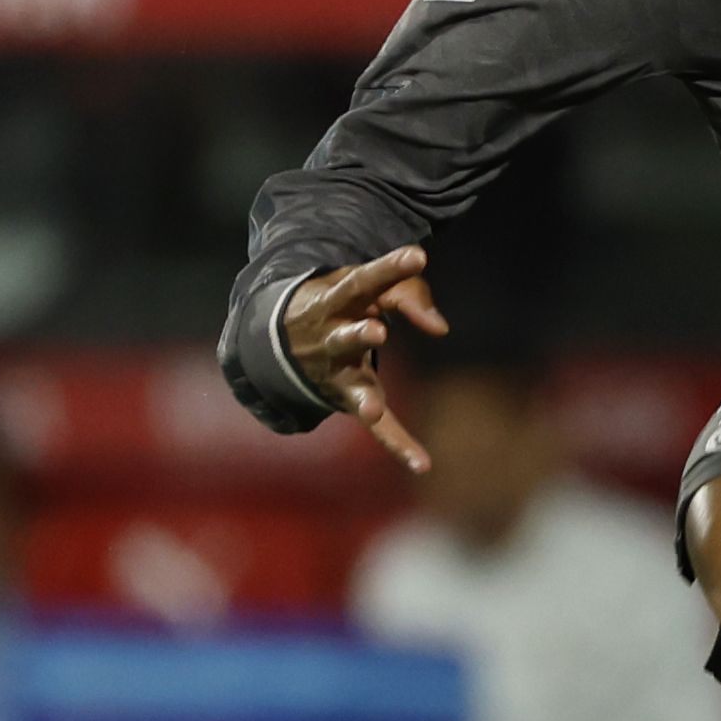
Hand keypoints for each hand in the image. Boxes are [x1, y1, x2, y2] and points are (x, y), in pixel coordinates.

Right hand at [282, 246, 450, 472]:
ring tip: (372, 408)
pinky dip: (398, 444)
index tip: (416, 256)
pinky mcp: (348, 398)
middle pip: (344, 337)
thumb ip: (407, 294)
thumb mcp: (364, 285)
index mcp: (336, 299)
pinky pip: (375, 426)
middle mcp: (330, 336)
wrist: (278, 330)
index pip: (363, 281)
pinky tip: (422, 464)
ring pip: (349, 384)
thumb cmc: (340, 299)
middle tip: (377, 330)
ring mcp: (335, 371)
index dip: (389, 269)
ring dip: (361, 396)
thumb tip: (441, 328)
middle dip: (358, 336)